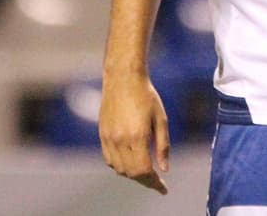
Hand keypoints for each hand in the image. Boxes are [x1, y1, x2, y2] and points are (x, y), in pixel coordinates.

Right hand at [99, 72, 170, 194]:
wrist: (123, 78)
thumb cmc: (146, 95)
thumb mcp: (160, 118)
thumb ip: (163, 145)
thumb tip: (164, 168)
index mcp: (137, 136)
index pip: (143, 171)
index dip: (154, 183)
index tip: (163, 188)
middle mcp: (120, 140)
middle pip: (131, 173)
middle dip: (145, 180)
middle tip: (157, 181)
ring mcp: (108, 138)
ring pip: (119, 169)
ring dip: (132, 174)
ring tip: (146, 172)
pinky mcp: (102, 134)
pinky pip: (109, 160)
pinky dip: (120, 166)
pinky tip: (130, 162)